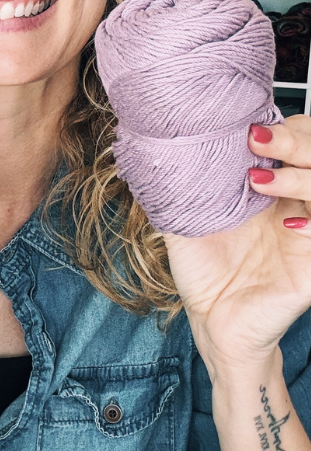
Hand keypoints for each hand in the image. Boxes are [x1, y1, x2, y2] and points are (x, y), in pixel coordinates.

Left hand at [162, 116, 310, 376]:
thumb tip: (156, 146)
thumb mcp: (186, 219)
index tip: (248, 129)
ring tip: (258, 181)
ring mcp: (308, 233)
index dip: (284, 128)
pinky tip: (289, 224)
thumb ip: (181, 184)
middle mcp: (297, 204)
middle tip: (258, 141)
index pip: (299, 141)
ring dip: (299, 175)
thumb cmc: (204, 271)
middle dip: (294, 140)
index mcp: (274, 188)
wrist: (213, 322)